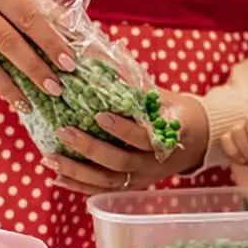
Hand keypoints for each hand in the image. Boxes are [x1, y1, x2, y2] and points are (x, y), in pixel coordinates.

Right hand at [0, 0, 74, 107]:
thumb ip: (38, 3)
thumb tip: (74, 35)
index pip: (25, 14)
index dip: (48, 41)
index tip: (68, 64)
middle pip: (5, 40)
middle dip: (34, 68)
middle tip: (56, 88)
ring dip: (9, 86)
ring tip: (29, 103)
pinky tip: (8, 91)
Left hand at [44, 92, 209, 194]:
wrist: (197, 140)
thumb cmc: (176, 112)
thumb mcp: (163, 95)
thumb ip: (133, 83)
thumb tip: (94, 57)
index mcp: (169, 137)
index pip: (145, 137)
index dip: (123, 129)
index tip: (99, 115)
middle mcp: (156, 163)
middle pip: (121, 162)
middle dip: (90, 149)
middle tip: (65, 131)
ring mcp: (143, 178)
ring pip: (108, 181)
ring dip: (77, 171)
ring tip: (50, 158)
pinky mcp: (133, 186)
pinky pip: (103, 191)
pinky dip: (78, 186)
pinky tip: (56, 177)